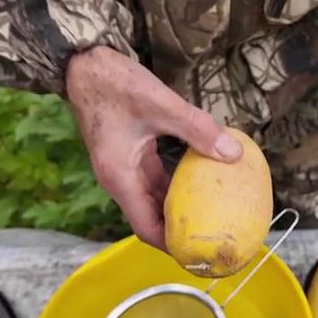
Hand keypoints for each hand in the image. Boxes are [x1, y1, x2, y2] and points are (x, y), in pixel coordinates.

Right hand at [65, 46, 241, 249]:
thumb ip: (197, 129)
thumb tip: (233, 153)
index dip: (172, 245)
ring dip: (180, 207)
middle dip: (181, 230)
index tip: (200, 252)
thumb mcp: (161, 105)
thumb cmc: (115, 84)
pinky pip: (156, 179)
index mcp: (121, 178)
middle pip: (152, 218)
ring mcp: (125, 168)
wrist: (85, 64)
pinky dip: (176, 184)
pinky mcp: (131, 155)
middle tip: (214, 235)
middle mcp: (121, 180)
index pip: (146, 228)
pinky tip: (199, 179)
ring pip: (155, 199)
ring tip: (212, 213)